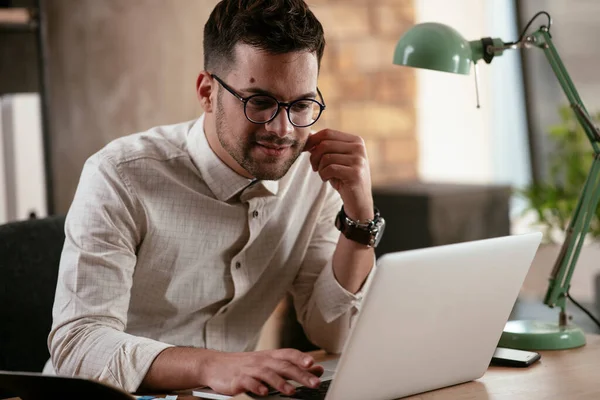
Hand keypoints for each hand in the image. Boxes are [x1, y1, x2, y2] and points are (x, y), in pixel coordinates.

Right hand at [202, 348, 323, 396]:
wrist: (215, 365)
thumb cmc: (245, 366)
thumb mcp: (269, 363)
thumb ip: (292, 367)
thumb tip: (317, 369)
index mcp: (270, 356)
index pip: (289, 354)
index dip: (301, 358)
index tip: (313, 364)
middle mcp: (262, 360)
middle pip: (283, 365)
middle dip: (299, 374)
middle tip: (313, 383)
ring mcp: (249, 369)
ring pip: (267, 373)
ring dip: (280, 382)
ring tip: (291, 391)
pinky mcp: (237, 379)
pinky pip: (247, 382)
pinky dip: (256, 387)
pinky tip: (263, 392)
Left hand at [304, 129, 373, 220]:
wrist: (359, 200)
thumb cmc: (344, 178)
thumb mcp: (335, 159)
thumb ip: (325, 147)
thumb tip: (308, 136)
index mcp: (355, 140)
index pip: (328, 133)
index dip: (312, 140)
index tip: (304, 150)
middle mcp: (359, 147)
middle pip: (325, 144)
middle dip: (314, 156)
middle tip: (314, 167)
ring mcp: (359, 160)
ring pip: (326, 157)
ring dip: (319, 168)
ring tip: (324, 175)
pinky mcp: (355, 173)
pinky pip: (330, 169)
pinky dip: (324, 175)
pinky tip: (327, 179)